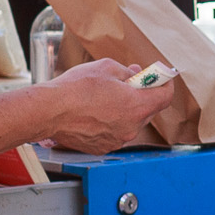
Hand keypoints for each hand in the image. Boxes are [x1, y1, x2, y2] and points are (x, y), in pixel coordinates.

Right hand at [40, 58, 182, 154]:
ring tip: (106, 97)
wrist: (49, 111)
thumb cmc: (75, 88)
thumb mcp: (106, 68)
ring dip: (125, 110)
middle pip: (148, 110)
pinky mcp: (103, 147)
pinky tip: (95, 112)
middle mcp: (131, 127)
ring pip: (131, 122)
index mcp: (137, 106)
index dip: (166, 85)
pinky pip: (115, 132)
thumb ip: (128, 72)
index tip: (162, 79)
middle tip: (130, 83)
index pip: (165, 97)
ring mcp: (117, 140)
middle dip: (142, 96)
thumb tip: (136, 75)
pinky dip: (111, 122)